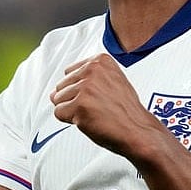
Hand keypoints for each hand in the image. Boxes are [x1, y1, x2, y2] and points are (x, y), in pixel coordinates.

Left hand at [50, 54, 165, 155]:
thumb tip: (52, 94)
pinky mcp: (80, 105)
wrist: (138, 129)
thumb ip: (83, 81)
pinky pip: (59, 113)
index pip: (69, 72)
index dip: (81, 89)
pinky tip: (89, 120)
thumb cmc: (125, 110)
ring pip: (58, 99)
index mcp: (100, 60)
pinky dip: (70, 120)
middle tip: (96, 107)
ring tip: (94, 113)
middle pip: (61, 85)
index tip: (98, 96)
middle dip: (74, 99)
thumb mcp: (111, 81)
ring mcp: (86, 87)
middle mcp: (92, 70)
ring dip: (72, 110)